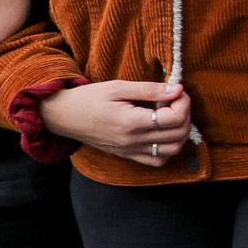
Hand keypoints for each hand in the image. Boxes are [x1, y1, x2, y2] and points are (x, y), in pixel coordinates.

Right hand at [44, 79, 196, 167]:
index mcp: (131, 123)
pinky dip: (168, 149)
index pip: (174, 118)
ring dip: (180, 133)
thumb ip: (149, 89)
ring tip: (172, 115)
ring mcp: (130, 151)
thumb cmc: (88, 98)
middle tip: (177, 101)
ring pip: (172, 151)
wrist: (61, 116)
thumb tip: (177, 89)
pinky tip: (164, 133)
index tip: (177, 91)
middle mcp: (132, 141)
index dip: (183, 102)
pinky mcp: (126, 155)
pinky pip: (156, 160)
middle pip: (178, 135)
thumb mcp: (118, 87)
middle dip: (186, 115)